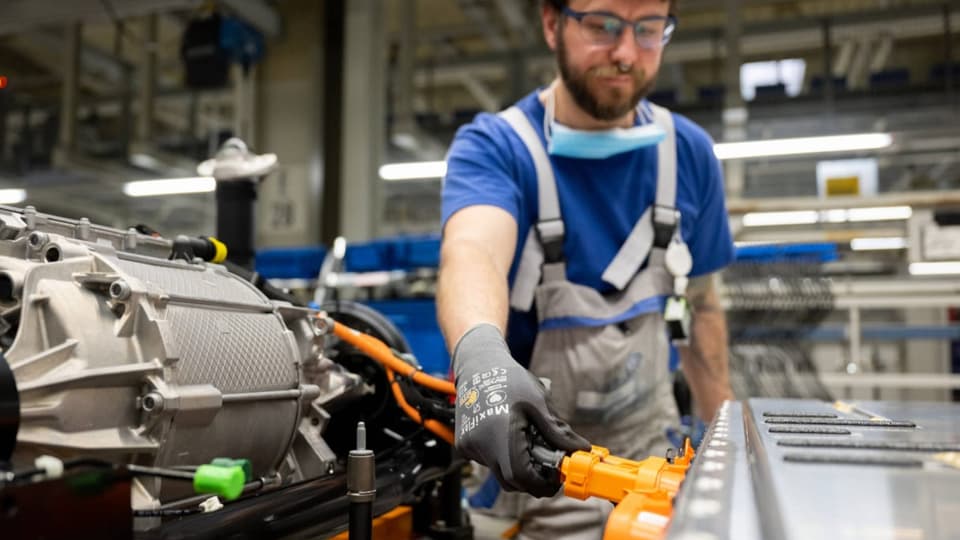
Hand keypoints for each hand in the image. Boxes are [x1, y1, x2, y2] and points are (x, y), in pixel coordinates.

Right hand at [453, 324, 589, 496]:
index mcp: (499, 434)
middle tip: (548, 466)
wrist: (477, 366)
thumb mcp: (539, 401)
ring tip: (528, 442)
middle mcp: (480, 445)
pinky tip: (511, 437)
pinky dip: (503, 457)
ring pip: (499, 472)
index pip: (521, 476)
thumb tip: (580, 448)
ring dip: (517, 466)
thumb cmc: (509, 379)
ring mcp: (469, 447)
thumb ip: (558, 431)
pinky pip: (488, 462)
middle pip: (510, 481)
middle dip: (532, 478)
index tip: (556, 479)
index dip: (542, 483)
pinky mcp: (465, 445)